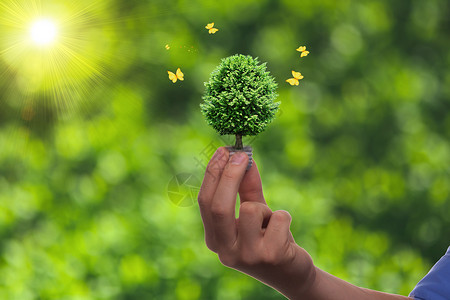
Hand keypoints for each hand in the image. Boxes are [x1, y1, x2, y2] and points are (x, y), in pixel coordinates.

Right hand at [197, 147, 314, 298]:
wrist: (291, 275)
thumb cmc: (268, 239)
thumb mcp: (255, 213)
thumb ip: (247, 188)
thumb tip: (244, 157)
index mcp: (215, 240)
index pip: (205, 202)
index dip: (214, 173)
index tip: (225, 151)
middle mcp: (225, 251)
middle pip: (219, 206)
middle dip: (230, 175)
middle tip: (243, 155)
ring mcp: (247, 256)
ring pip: (251, 209)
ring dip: (264, 208)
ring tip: (270, 223)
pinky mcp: (271, 256)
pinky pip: (278, 217)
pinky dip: (283, 218)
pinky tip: (284, 236)